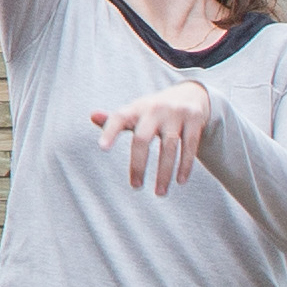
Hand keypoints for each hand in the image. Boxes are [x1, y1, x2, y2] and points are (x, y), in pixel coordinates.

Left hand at [92, 80, 216, 196]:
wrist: (190, 93)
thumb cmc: (153, 110)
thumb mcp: (135, 111)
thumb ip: (114, 119)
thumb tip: (92, 115)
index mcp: (136, 108)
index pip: (118, 118)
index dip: (109, 131)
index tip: (102, 148)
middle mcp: (154, 109)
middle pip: (142, 139)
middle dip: (138, 165)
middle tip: (135, 187)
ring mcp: (176, 113)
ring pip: (169, 147)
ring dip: (164, 173)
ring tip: (160, 193)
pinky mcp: (194, 119)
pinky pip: (189, 146)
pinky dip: (184, 165)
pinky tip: (180, 181)